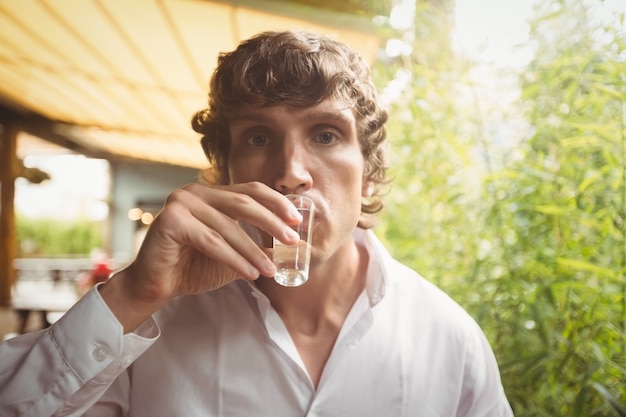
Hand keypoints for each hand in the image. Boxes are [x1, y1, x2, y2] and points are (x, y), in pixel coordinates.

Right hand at [100, 182, 301, 331]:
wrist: (156, 286)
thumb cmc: (194, 268)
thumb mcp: (235, 254)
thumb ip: (260, 246)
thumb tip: (297, 244)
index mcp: (212, 194)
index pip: (251, 190)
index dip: (276, 203)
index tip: (297, 220)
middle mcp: (196, 192)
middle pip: (244, 203)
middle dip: (272, 223)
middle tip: (292, 241)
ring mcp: (181, 202)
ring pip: (229, 227)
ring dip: (254, 251)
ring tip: (271, 270)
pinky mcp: (171, 220)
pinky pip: (211, 241)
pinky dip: (234, 258)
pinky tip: (251, 274)